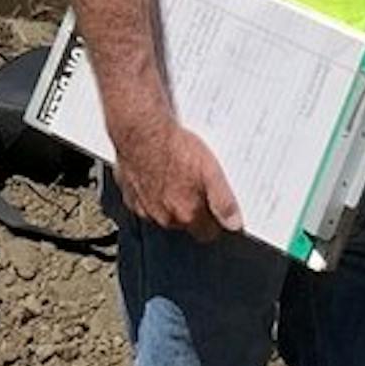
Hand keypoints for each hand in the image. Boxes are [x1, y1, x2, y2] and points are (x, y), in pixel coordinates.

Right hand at [107, 110, 242, 239]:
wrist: (142, 132)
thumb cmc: (173, 147)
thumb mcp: (211, 170)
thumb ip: (223, 201)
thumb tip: (234, 222)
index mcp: (187, 213)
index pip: (207, 233)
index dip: (214, 221)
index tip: (215, 209)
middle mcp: (165, 217)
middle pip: (185, 223)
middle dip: (191, 209)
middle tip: (194, 183)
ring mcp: (145, 208)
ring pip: (164, 214)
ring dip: (170, 202)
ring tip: (175, 176)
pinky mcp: (130, 196)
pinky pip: (144, 202)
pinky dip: (151, 193)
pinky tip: (156, 175)